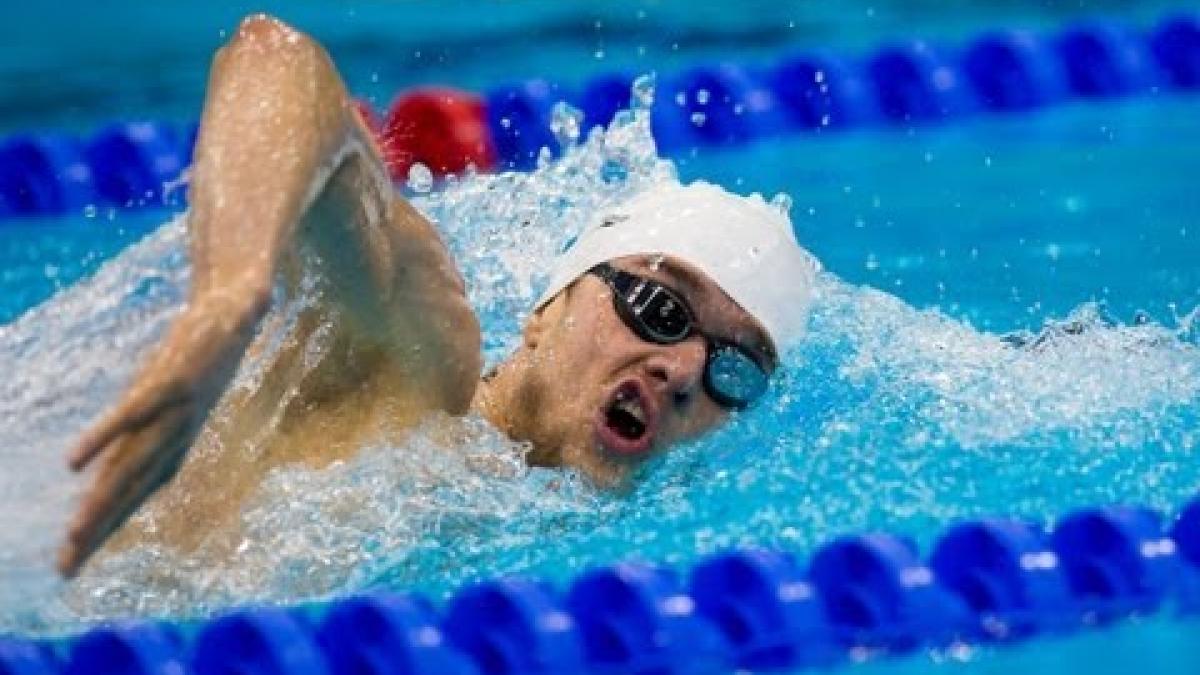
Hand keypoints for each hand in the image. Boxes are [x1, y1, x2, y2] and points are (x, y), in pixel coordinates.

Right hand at [58, 293, 263, 576]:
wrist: (236, 308)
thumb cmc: (204, 354)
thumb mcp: (176, 396)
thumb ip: (148, 426)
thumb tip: (116, 455)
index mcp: (177, 441)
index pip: (137, 493)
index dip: (109, 527)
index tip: (77, 560)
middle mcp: (177, 433)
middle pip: (131, 490)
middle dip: (100, 531)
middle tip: (66, 569)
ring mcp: (175, 409)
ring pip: (132, 464)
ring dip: (102, 500)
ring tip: (73, 535)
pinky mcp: (169, 381)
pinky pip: (130, 415)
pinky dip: (102, 439)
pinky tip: (71, 463)